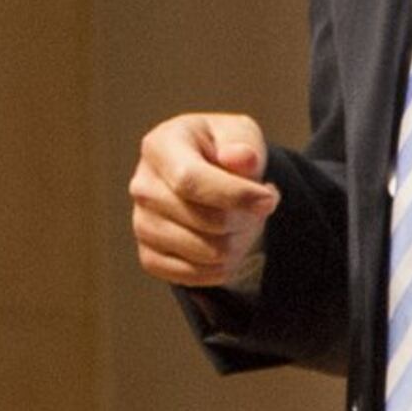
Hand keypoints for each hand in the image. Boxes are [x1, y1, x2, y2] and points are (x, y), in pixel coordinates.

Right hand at [131, 112, 279, 289]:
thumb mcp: (240, 133)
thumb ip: (243, 143)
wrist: (207, 174)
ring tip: (243, 220)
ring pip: (205, 253)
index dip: (235, 195)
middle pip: (204, 221)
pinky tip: (228, 241)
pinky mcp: (148, 255)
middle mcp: (142, 186)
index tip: (269, 198)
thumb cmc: (223, 149)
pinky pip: (194, 276)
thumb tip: (241, 159)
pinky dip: (222, 266)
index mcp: (159, 146)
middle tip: (259, 206)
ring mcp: (142, 224)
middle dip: (244, 219)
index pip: (190, 180)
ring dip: (238, 243)